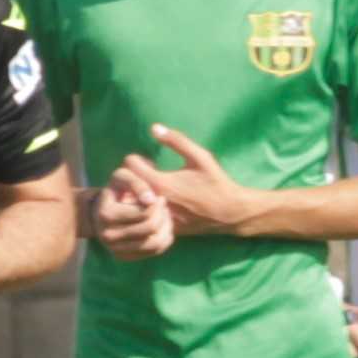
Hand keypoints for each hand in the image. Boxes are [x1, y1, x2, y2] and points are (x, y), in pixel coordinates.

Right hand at [94, 163, 173, 259]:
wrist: (101, 210)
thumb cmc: (116, 190)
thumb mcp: (123, 177)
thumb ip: (136, 183)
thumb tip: (150, 200)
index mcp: (106, 215)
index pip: (144, 213)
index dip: (157, 204)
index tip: (158, 197)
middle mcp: (107, 236)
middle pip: (150, 228)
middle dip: (162, 215)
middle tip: (163, 206)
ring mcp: (115, 249)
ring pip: (155, 243)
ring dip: (166, 227)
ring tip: (164, 216)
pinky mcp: (124, 257)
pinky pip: (154, 252)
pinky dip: (165, 239)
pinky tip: (162, 227)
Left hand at [140, 124, 256, 238]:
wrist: (230, 213)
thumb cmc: (215, 182)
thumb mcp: (200, 157)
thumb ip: (176, 140)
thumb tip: (154, 127)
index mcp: (162, 183)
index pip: (130, 168)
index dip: (134, 160)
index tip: (145, 161)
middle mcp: (156, 204)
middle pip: (127, 188)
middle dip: (131, 179)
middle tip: (143, 175)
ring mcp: (159, 219)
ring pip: (133, 207)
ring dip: (136, 196)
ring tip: (147, 189)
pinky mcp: (164, 230)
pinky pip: (145, 220)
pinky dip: (146, 211)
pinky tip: (156, 204)